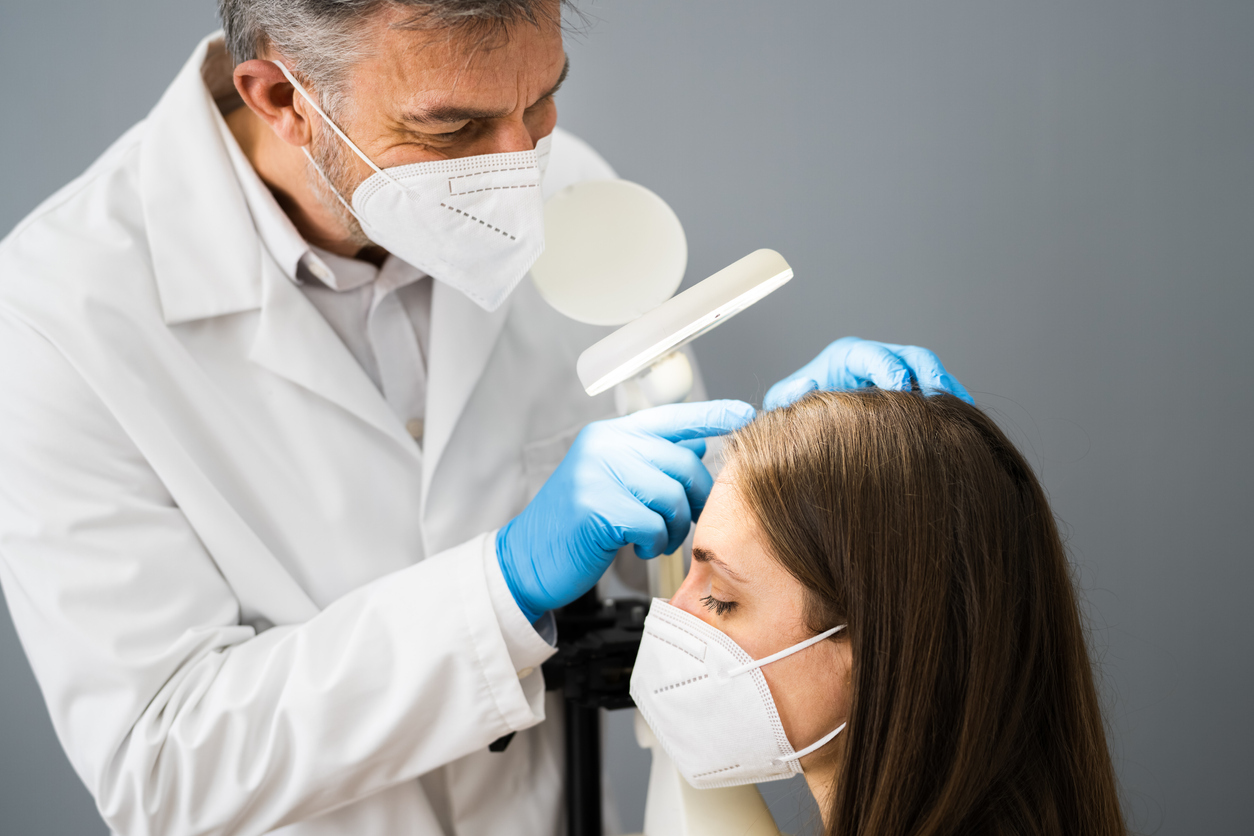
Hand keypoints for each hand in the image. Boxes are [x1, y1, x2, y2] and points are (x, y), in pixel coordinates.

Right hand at [496, 400, 755, 621]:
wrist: (528, 559)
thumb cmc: (575, 525)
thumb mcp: (611, 481)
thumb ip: (650, 460)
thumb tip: (698, 444)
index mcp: (610, 434)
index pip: (672, 416)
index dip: (711, 415)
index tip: (743, 413)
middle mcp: (604, 445)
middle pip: (683, 462)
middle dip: (694, 499)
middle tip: (683, 523)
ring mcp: (598, 474)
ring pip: (672, 496)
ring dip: (674, 527)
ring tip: (655, 539)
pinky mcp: (598, 508)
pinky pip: (654, 524)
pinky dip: (654, 542)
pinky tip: (639, 548)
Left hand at [764, 336, 971, 409]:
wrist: (807, 432)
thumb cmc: (794, 415)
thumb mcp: (782, 405)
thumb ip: (788, 396)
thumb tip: (810, 383)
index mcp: (847, 355)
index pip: (873, 354)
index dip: (889, 369)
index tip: (899, 391)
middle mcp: (876, 359)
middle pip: (912, 356)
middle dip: (929, 375)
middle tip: (940, 401)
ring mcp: (897, 375)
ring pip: (930, 373)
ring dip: (947, 390)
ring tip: (961, 414)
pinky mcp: (910, 393)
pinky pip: (935, 393)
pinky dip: (949, 405)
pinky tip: (961, 426)